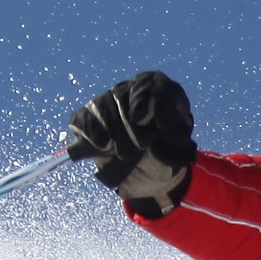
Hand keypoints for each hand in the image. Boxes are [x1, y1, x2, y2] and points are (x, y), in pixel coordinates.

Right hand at [68, 70, 197, 215]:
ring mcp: (106, 106)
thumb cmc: (167, 154)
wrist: (150, 176)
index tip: (142, 119)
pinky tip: (102, 146)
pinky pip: (81, 119)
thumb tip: (164, 121)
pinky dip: (89, 131)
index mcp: (157, 92)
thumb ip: (176, 131)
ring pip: (100, 106)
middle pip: (121, 95)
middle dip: (129, 125)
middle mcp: (129, 93)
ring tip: (125, 154)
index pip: (148, 83)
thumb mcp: (179, 146)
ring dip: (112, 131)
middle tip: (141, 147)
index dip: (142, 99)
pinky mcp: (88, 123)